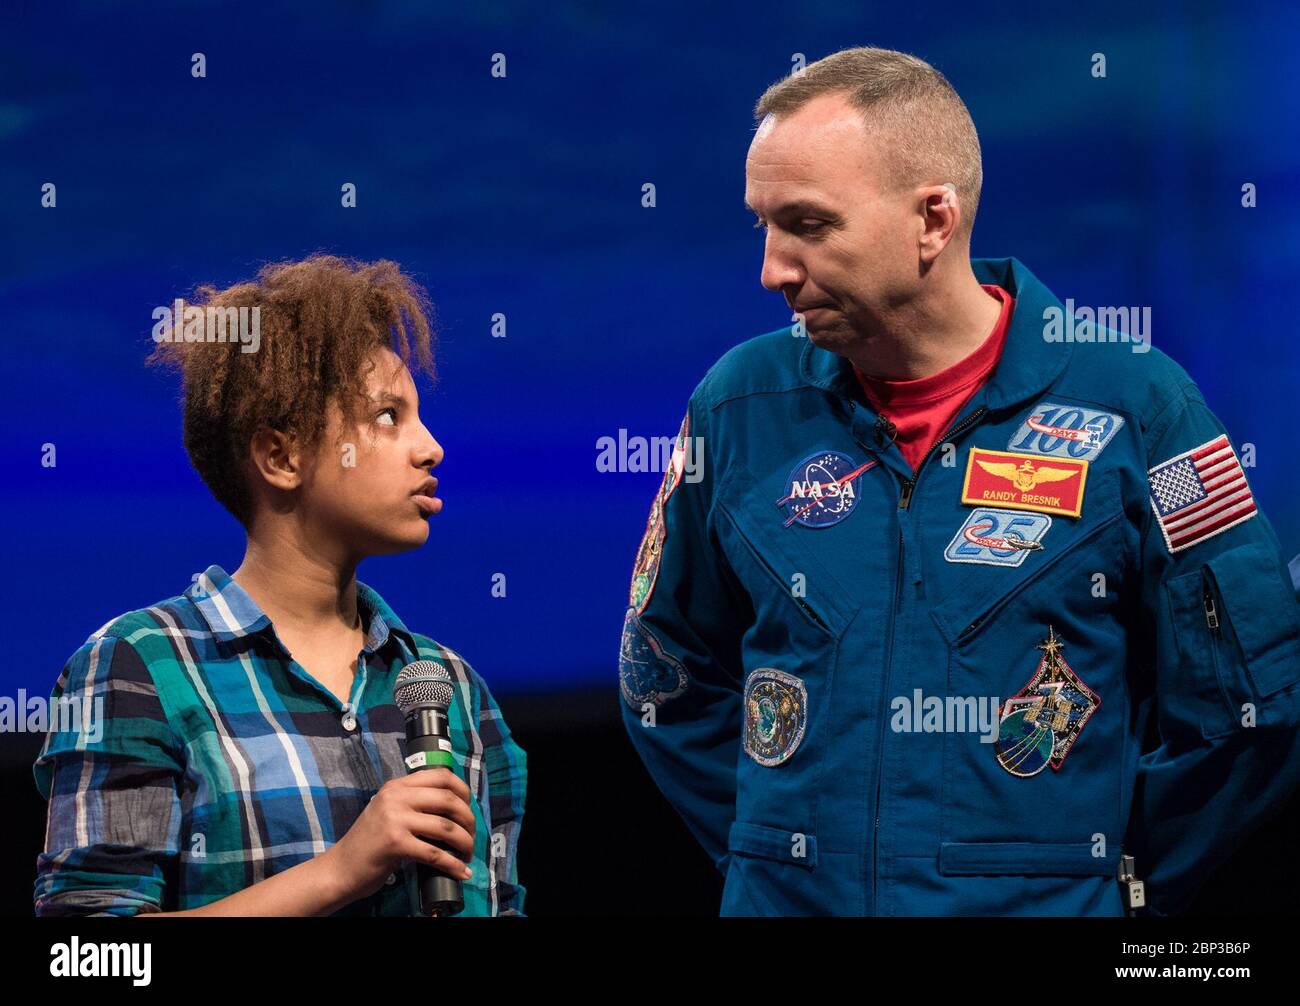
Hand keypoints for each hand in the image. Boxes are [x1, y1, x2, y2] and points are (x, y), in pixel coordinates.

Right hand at [321, 768, 476, 904]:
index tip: (469, 807)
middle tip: (471, 836)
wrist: (340, 868)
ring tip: (467, 854)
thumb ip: (413, 803)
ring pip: (446, 826)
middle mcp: (396, 797)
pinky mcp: (395, 843)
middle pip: (448, 799)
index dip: (463, 790)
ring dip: (464, 843)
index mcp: (397, 786)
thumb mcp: (389, 811)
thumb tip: (453, 809)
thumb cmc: (368, 843)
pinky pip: (434, 853)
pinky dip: (452, 864)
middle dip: (468, 819)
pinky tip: (460, 871)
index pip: (441, 775)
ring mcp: (395, 818)